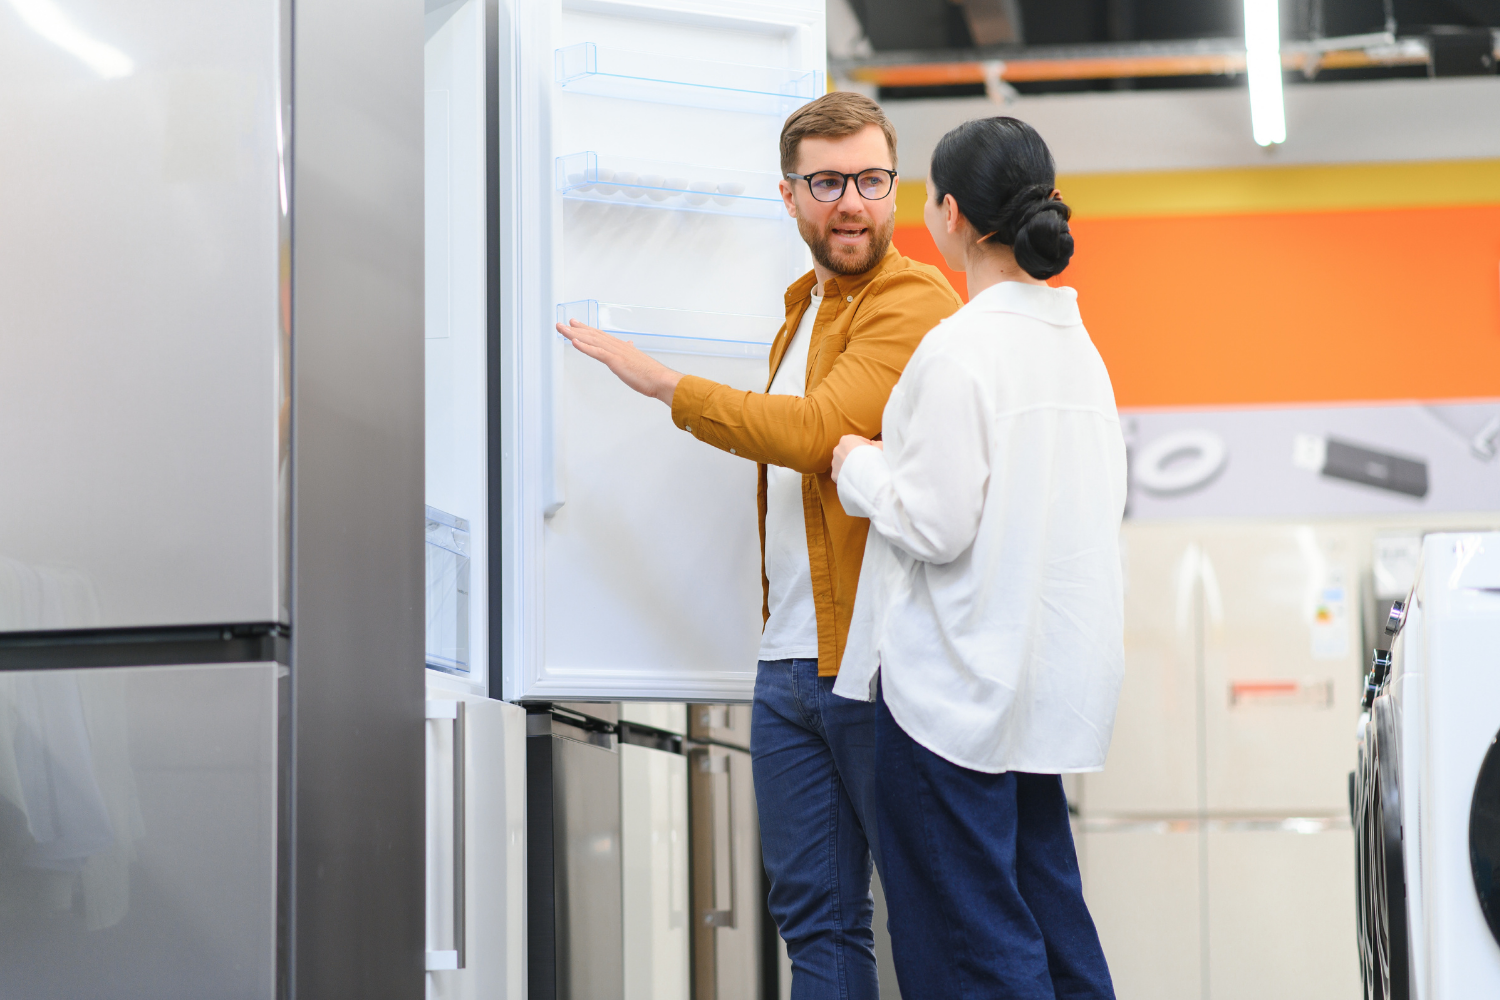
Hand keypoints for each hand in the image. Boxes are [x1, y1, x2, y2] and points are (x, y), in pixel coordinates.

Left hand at [556, 319, 682, 405]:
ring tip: (562, 329)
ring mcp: (616, 352)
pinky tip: (574, 342)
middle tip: (561, 324)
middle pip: (592, 335)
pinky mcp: (616, 361)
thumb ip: (631, 352)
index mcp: (622, 347)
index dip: (586, 329)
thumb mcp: (638, 360)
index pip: (600, 335)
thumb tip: (630, 345)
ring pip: (592, 340)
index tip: (575, 323)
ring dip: (574, 334)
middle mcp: (617, 346)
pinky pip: (597, 352)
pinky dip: (585, 346)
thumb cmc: (652, 374)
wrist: (661, 380)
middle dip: (575, 329)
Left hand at [830, 434, 880, 482]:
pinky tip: (857, 479)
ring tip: (863, 472)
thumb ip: (876, 444)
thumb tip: (875, 445)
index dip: (867, 447)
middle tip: (868, 463)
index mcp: (846, 440)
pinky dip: (848, 476)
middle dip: (857, 456)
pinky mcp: (834, 475)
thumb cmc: (874, 459)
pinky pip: (842, 475)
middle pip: (849, 452)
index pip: (858, 441)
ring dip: (852, 466)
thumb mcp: (880, 446)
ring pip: (844, 464)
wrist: (868, 477)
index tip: (873, 453)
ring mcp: (834, 463)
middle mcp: (837, 450)